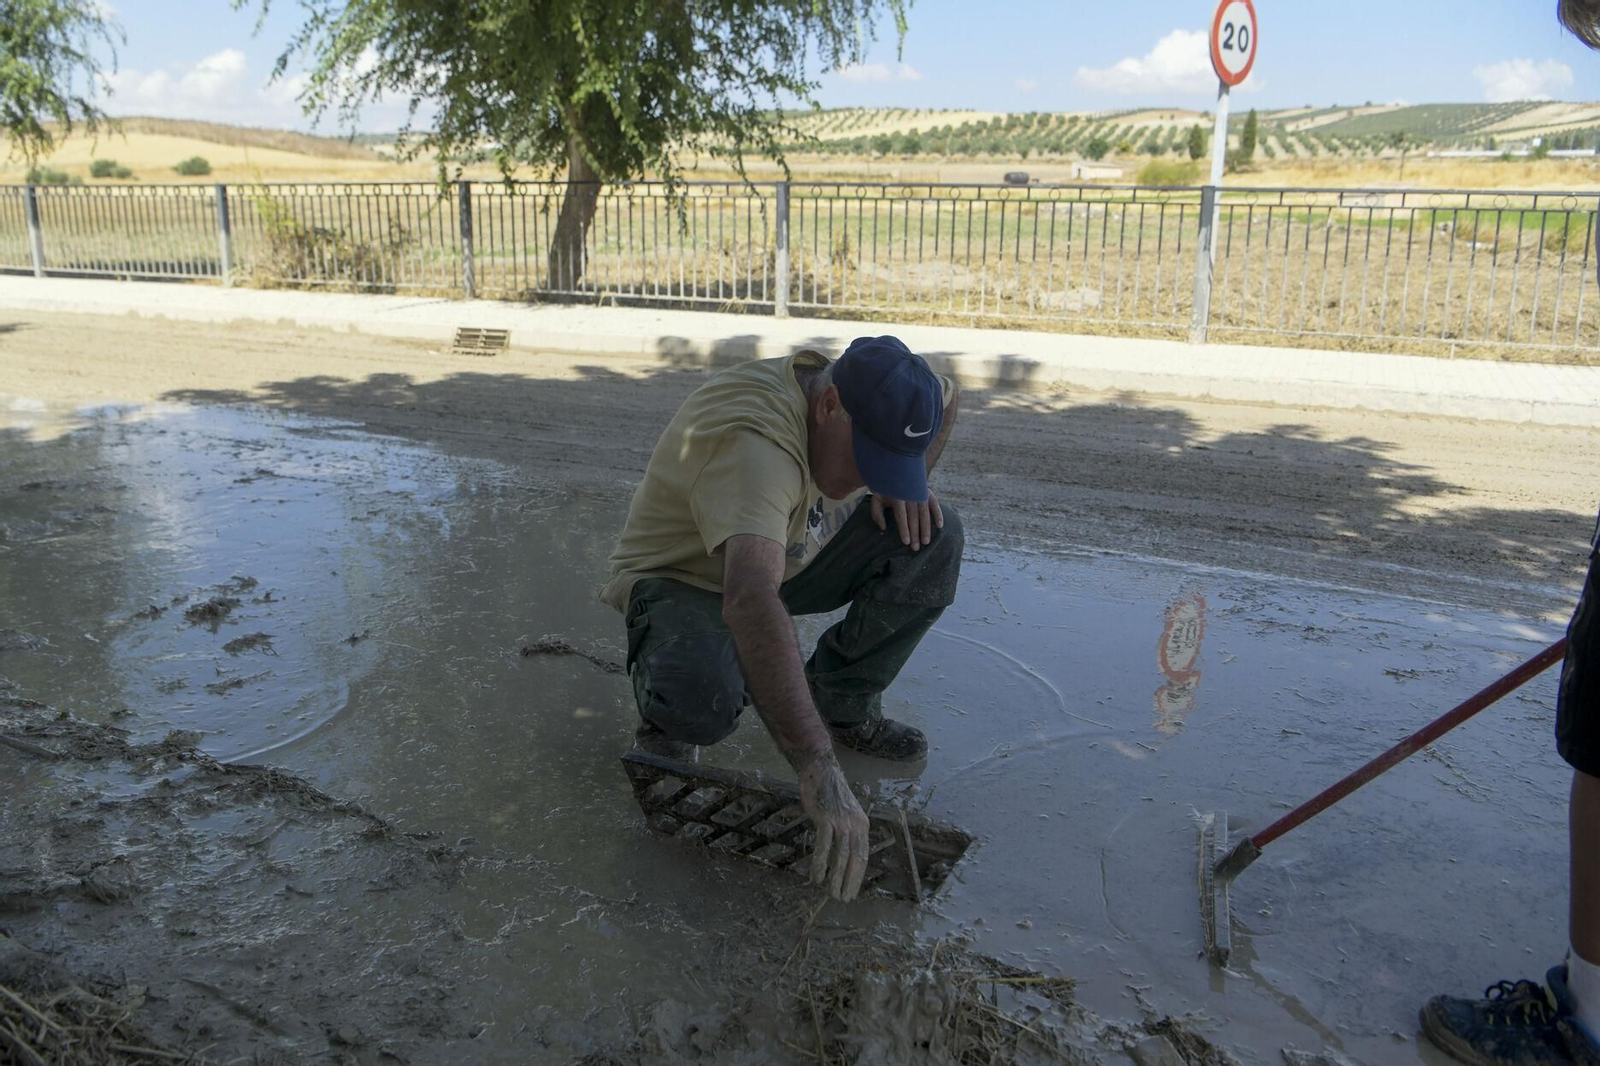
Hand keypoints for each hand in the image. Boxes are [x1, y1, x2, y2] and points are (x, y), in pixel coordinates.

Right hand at [797, 751, 868, 900]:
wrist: (820, 770)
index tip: (852, 892)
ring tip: (831, 893)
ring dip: (836, 878)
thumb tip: (842, 855)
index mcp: (862, 825)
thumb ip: (846, 832)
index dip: (857, 876)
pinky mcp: (826, 818)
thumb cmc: (830, 794)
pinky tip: (816, 877)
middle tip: (842, 899)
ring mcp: (841, 821)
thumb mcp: (845, 814)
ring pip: (841, 856)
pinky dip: (821, 863)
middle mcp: (855, 825)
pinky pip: (824, 845)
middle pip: (855, 859)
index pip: (863, 856)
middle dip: (849, 882)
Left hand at [870, 491, 943, 551]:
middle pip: (913, 517)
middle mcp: (910, 494)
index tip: (906, 542)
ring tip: (926, 541)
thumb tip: (883, 528)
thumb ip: (876, 513)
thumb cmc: (885, 490)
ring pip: (924, 513)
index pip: (901, 516)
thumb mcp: (876, 499)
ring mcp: (920, 492)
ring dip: (926, 528)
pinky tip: (939, 525)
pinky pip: (934, 503)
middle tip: (916, 547)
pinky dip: (938, 514)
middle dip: (915, 533)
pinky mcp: (927, 492)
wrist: (895, 471)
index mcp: (897, 496)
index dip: (904, 529)